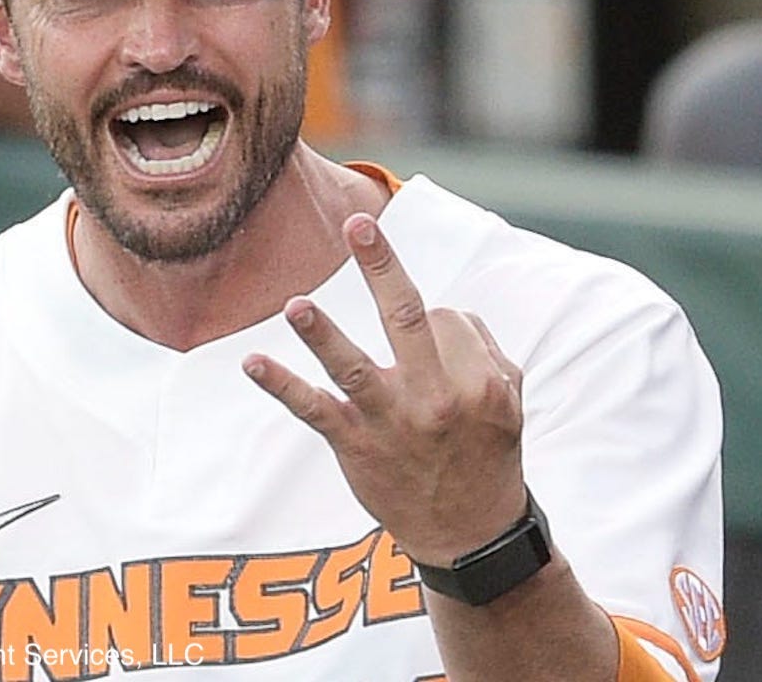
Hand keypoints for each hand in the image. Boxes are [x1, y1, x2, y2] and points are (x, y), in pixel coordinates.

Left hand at [243, 212, 526, 565]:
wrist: (470, 535)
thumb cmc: (487, 457)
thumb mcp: (509, 402)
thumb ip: (484, 352)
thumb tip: (447, 314)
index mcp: (477, 381)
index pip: (442, 318)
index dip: (432, 320)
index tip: (429, 338)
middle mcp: (436, 398)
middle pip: (408, 318)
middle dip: (382, 267)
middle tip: (357, 225)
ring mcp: (392, 422)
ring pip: (354, 367)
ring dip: (322, 334)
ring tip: (296, 305)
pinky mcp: (355, 445)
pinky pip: (315, 410)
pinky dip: (281, 385)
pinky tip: (252, 362)